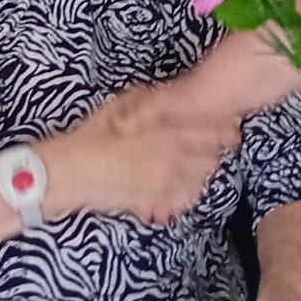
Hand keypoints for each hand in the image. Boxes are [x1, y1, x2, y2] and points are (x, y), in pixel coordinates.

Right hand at [46, 84, 236, 226]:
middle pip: (208, 159)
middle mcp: (170, 159)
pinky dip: (185, 197)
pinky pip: (180, 202)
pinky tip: (180, 191)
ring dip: (202, 175)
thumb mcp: (117, 108)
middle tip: (218, 148)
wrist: (70, 173)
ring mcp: (163, 184)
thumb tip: (163, 97)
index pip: (205, 132)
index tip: (231, 128)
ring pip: (197, 182)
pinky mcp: (153, 203)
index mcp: (165, 133)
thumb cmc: (89, 137)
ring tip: (198, 169)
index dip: (221, 130)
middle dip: (214, 153)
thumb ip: (145, 101)